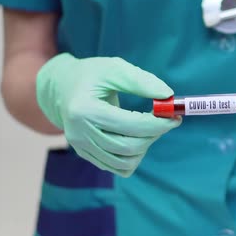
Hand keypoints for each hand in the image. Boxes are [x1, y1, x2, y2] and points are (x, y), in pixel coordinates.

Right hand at [36, 53, 180, 176]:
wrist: (62, 87)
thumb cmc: (91, 74)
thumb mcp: (114, 68)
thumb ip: (141, 81)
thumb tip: (168, 95)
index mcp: (84, 110)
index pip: (130, 125)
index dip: (157, 124)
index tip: (174, 117)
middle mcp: (79, 133)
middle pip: (128, 147)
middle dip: (154, 135)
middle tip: (166, 121)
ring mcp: (81, 147)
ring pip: (125, 162)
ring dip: (146, 147)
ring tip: (149, 129)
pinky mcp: (85, 155)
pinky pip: (117, 168)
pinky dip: (134, 158)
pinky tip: (136, 138)